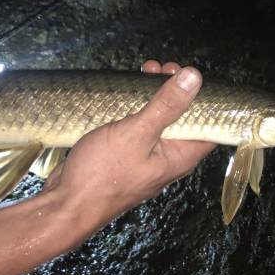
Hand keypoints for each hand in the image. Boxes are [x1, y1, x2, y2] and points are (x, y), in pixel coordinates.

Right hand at [44, 60, 214, 233]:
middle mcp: (169, 159)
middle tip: (162, 69)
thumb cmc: (103, 174)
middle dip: (175, 91)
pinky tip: (126, 94)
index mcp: (181, 156)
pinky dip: (137, 109)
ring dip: (155, 97)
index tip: (189, 75)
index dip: (203, 97)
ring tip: (145, 72)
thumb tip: (194, 77)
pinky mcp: (126, 156)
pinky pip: (139, 128)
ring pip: (159, 122)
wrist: (66, 205)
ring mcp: (146, 158)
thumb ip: (166, 105)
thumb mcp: (137, 133)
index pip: (209, 125)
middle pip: (183, 119)